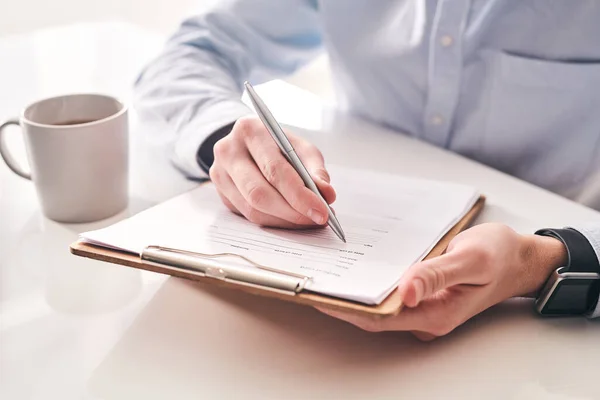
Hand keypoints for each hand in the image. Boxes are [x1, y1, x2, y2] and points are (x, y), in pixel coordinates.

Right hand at [210, 116, 335, 227]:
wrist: (248, 143)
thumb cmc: (278, 144)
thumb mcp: (300, 147)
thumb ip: (315, 170)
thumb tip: (327, 195)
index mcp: (250, 131)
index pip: (274, 169)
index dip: (299, 194)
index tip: (322, 211)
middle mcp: (228, 151)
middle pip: (259, 193)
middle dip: (293, 212)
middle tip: (318, 220)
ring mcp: (220, 174)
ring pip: (253, 209)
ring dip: (285, 221)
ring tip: (309, 221)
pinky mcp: (222, 194)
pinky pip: (249, 216)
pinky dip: (275, 222)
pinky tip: (293, 220)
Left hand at [318, 223, 566, 340]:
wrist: (519, 257)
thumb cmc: (498, 256)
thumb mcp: (471, 259)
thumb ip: (437, 274)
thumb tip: (407, 290)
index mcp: (436, 313)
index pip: (380, 318)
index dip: (348, 309)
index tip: (319, 295)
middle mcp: (426, 316)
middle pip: (375, 315)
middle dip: (343, 301)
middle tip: (313, 282)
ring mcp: (424, 307)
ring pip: (381, 305)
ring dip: (355, 292)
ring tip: (326, 274)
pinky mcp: (423, 295)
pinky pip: (391, 294)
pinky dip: (372, 283)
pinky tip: (356, 268)